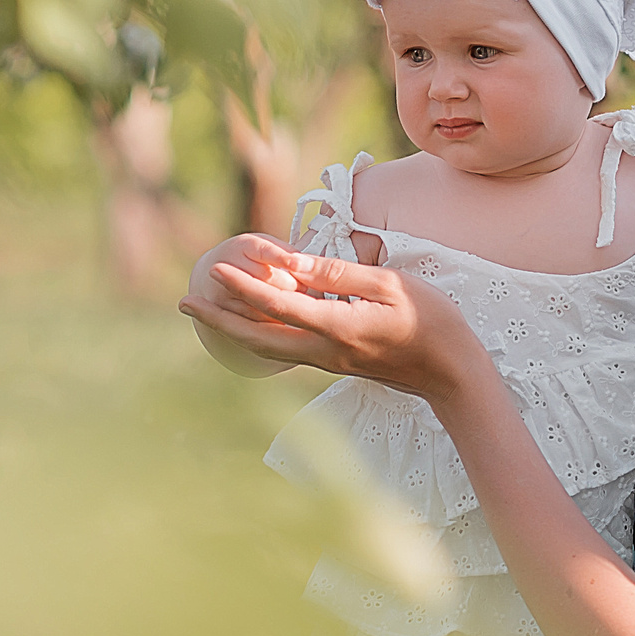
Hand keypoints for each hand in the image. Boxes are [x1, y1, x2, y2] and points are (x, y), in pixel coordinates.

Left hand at [178, 244, 486, 401]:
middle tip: (184, 303)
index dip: (242, 287)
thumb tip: (295, 262)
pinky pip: (287, 349)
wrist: (451, 373)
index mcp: (338, 326)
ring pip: (268, 348)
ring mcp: (328, 361)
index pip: (278, 305)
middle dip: (217, 321)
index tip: (213, 270)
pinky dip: (261, 334)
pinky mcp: (335, 363)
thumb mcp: (389, 284)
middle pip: (257, 338)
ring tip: (207, 311)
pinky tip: (252, 322)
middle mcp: (325, 350)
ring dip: (233, 330)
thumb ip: (339, 273)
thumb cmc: (431, 321)